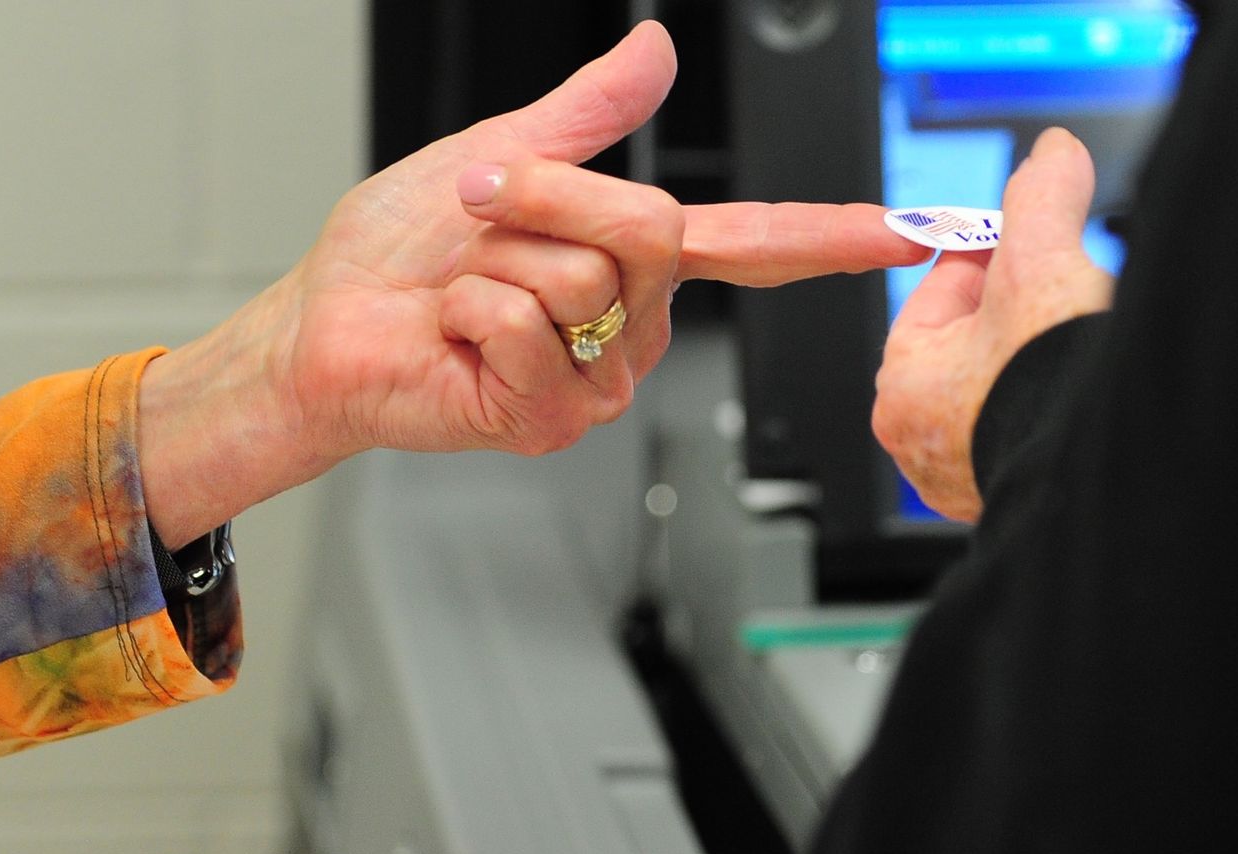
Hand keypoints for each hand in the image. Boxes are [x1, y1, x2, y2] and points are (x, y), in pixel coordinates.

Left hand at [142, 21, 925, 546]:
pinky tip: (453, 337)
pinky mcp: (553, 420)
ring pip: (582, 278)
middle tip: (482, 209)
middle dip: (546, 196)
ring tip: (460, 287)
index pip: (751, 242)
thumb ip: (586, 112)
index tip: (911, 231)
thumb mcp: (500, 152)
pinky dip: (469, 314)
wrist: (327, 325)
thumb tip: (655, 49)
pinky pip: (529, 331)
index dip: (834, 236)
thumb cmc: (400, 253)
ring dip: (493, 260)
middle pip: (649, 229)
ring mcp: (597, 377)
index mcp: (632, 259)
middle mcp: (631, 323)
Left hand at [871, 127, 1114, 522]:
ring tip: (1087, 339)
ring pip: (1007, 387)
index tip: (1033, 241)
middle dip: (1025, 310)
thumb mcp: (1044, 261)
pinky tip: (1090, 390)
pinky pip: (1034, 430)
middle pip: (977, 341)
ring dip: (1045, 358)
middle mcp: (922, 445)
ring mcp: (967, 481)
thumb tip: (1052, 152)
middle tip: (1069, 291)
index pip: (942, 292)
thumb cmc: (1052, 387)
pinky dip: (1059, 405)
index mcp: (902, 386)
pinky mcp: (1016, 499)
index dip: (995, 255)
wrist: (1119, 469)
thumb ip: (1041, 196)